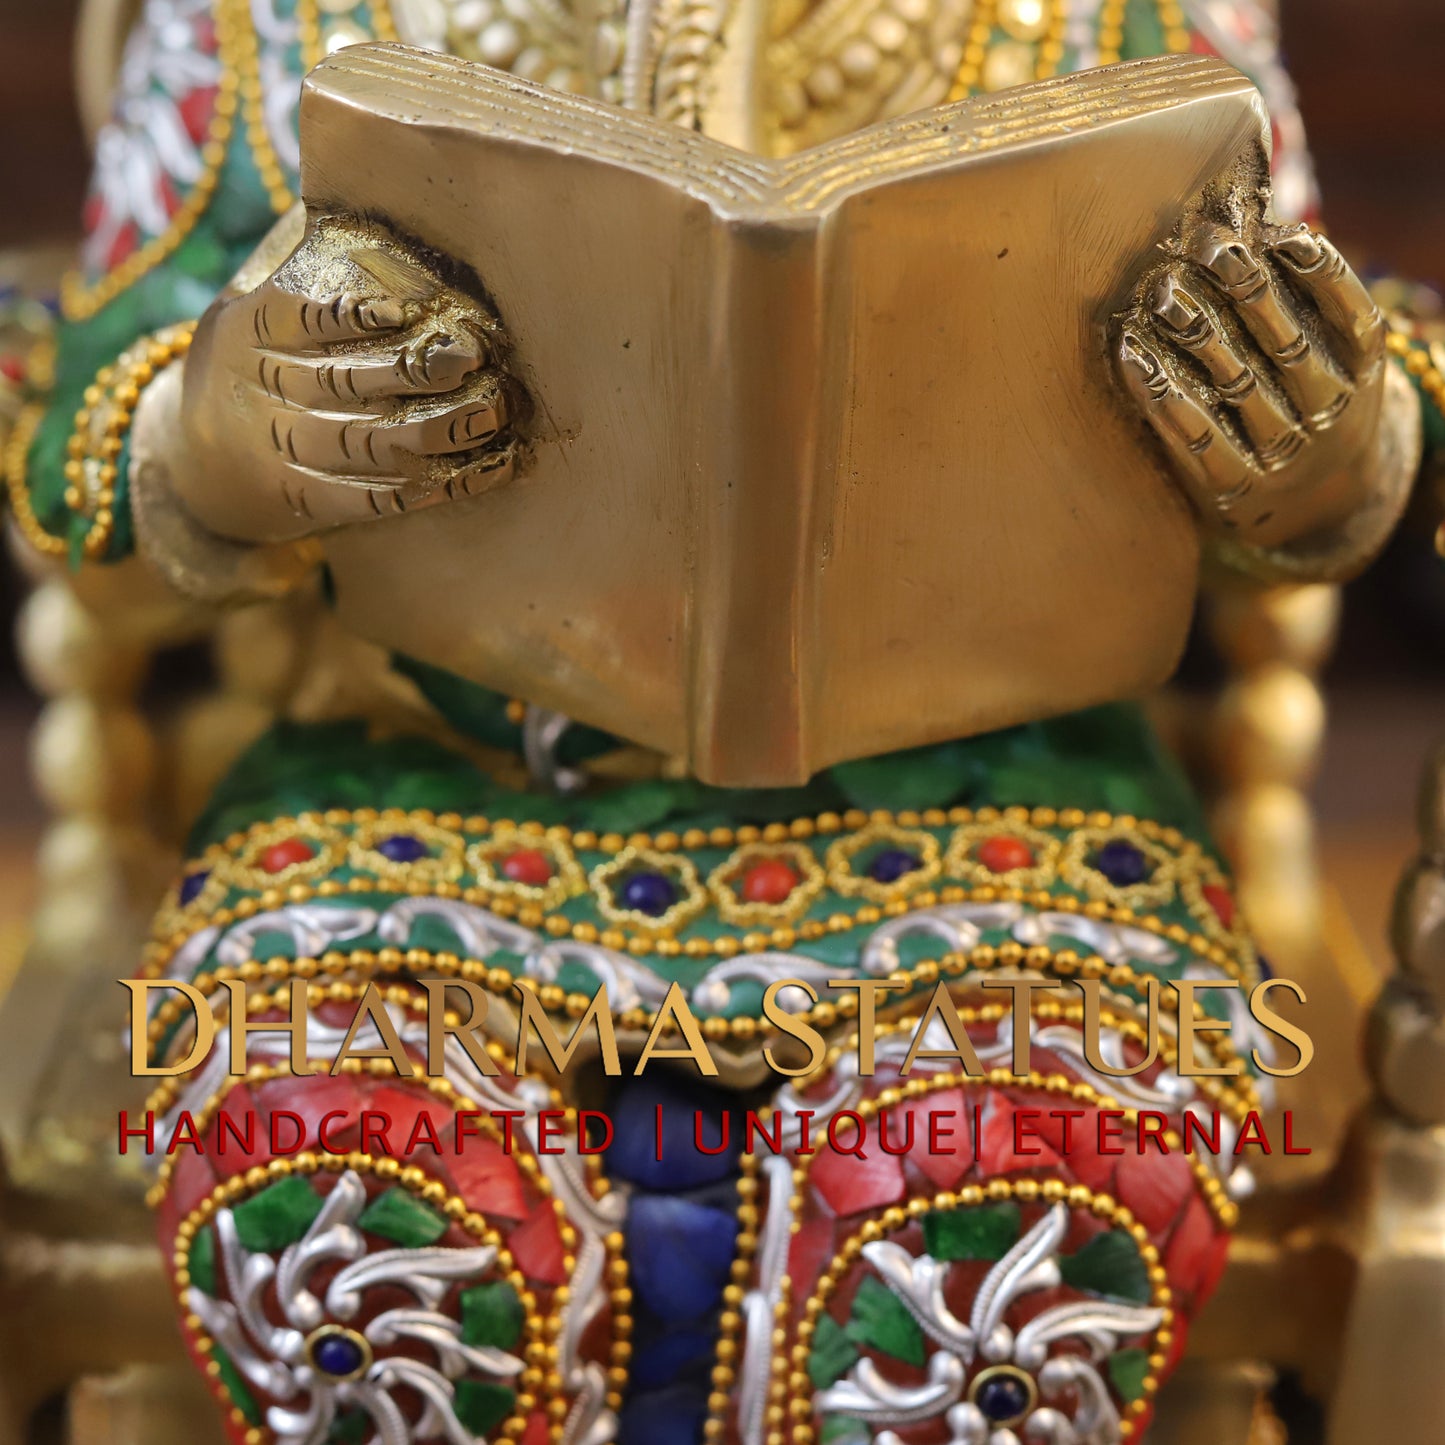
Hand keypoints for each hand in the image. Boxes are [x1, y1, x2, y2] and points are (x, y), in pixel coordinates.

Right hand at [168, 211, 521, 543]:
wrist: (193, 457)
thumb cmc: (254, 359)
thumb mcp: (254, 304)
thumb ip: (305, 261)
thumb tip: (373, 195)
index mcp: (250, 329)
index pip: (301, 317)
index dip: (353, 314)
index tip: (409, 310)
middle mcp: (264, 391)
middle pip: (346, 382)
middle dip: (417, 371)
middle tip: (476, 358)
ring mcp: (284, 451)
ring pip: (368, 443)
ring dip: (438, 431)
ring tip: (493, 413)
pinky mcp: (310, 502)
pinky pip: (374, 498)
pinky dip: (429, 487)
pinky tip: (479, 470)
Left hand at [1115, 220, 1387, 552]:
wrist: (1317, 506)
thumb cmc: (1308, 402)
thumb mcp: (1331, 356)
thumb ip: (1304, 304)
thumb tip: (1260, 223)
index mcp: (1361, 372)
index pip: (1349, 315)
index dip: (1318, 273)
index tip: (1278, 234)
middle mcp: (1329, 413)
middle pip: (1287, 345)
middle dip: (1248, 291)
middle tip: (1206, 247)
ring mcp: (1283, 455)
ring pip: (1239, 387)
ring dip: (1196, 336)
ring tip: (1161, 292)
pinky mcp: (1236, 489)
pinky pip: (1198, 439)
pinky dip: (1164, 396)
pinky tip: (1133, 358)